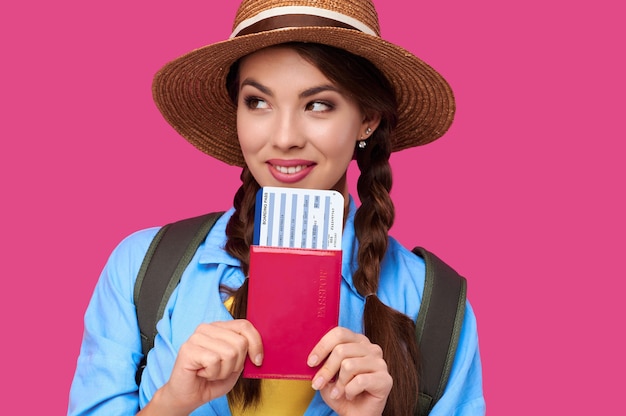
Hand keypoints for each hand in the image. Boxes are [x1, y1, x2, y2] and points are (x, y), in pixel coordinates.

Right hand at [141, 320, 262, 414]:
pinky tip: (202, 373)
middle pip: (240, 342)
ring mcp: (196, 337)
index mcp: (220, 328)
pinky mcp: (188, 348)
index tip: (257, 361)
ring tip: (211, 372)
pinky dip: (212, 373)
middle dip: (236, 364)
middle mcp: (208, 328)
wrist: (189, 397)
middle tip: (221, 370)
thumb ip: (245, 353)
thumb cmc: (211, 380)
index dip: (256, 343)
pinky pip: (214, 361)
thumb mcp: (236, 366)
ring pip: (229, 353)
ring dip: (224, 371)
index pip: (245, 325)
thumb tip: (258, 349)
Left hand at [307, 327, 391, 415]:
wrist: (356, 414)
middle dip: (326, 370)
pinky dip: (350, 391)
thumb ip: (322, 362)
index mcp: (358, 341)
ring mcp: (380, 363)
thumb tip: (313, 358)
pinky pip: (360, 381)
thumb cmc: (341, 392)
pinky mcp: (385, 379)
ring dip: (339, 383)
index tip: (311, 362)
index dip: (322, 346)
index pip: (339, 333)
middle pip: (341, 350)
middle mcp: (371, 348)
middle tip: (318, 384)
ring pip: (349, 365)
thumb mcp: (327, 375)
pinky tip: (351, 395)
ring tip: (338, 392)